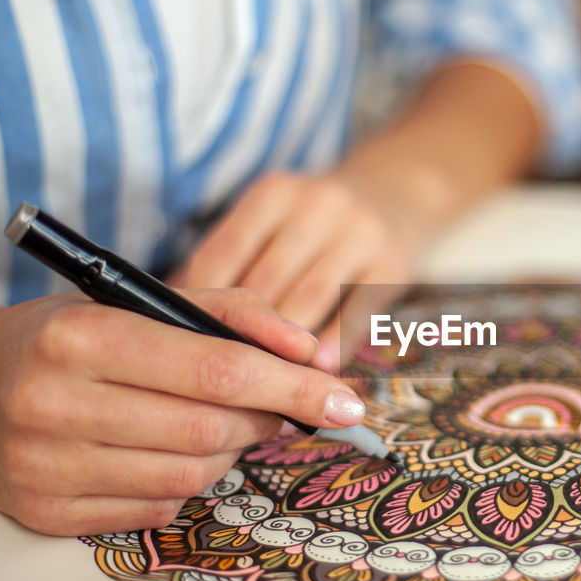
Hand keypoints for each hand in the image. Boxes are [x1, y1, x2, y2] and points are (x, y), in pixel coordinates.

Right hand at [0, 288, 366, 535]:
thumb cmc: (70, 336)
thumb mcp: (140, 299)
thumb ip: (234, 312)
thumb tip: (312, 352)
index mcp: (82, 336)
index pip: (216, 370)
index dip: (292, 388)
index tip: (345, 400)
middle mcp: (54, 401)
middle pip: (209, 429)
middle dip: (264, 420)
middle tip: (275, 409)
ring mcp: (44, 464)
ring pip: (189, 474)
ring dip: (230, 453)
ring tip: (221, 426)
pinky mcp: (44, 512)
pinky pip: (156, 507)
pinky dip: (186, 481)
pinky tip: (171, 452)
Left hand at [170, 174, 410, 368]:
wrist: (400, 192)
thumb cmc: (315, 222)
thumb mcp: (276, 218)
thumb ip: (235, 260)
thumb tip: (179, 316)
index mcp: (273, 193)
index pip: (223, 253)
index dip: (200, 303)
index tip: (183, 344)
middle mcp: (317, 205)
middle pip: (265, 281)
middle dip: (240, 333)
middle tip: (216, 380)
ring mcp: (359, 232)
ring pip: (308, 299)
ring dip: (284, 348)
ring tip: (261, 389)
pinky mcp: (392, 263)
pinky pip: (355, 312)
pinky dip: (333, 345)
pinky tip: (317, 372)